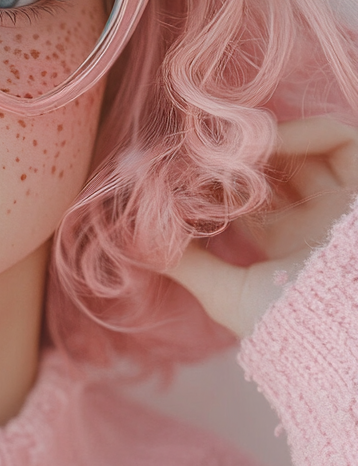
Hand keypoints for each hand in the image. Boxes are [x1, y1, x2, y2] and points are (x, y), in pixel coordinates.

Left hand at [162, 117, 357, 338]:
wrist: (340, 334)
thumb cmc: (287, 325)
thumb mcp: (224, 292)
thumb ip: (184, 262)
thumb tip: (128, 237)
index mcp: (286, 244)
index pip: (242, 196)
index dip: (209, 180)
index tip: (170, 173)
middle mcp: (316, 216)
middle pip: (269, 166)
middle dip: (228, 157)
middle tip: (189, 153)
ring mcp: (343, 197)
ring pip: (298, 145)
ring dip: (257, 141)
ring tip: (219, 147)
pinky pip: (335, 137)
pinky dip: (295, 131)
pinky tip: (256, 146)